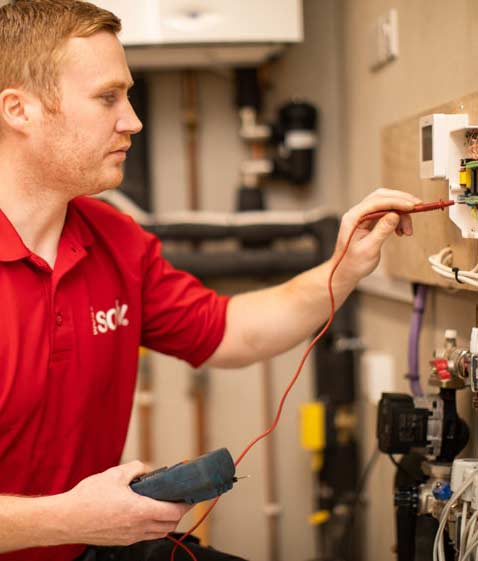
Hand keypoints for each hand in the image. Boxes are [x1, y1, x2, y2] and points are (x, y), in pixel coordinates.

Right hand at [59, 461, 191, 546]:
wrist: (65, 519)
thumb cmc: (88, 498)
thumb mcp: (115, 474)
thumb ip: (136, 468)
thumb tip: (146, 468)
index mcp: (140, 511)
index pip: (173, 512)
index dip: (186, 504)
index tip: (192, 496)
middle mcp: (137, 528)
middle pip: (170, 525)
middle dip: (178, 513)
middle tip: (179, 499)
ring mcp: (129, 537)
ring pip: (158, 533)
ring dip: (166, 521)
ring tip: (164, 506)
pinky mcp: (120, 541)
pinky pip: (144, 536)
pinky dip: (151, 526)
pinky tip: (145, 514)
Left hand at [332, 188, 420, 282]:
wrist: (346, 272)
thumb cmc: (353, 264)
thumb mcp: (369, 249)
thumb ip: (382, 231)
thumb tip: (395, 215)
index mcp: (353, 218)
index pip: (377, 202)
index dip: (396, 201)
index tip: (412, 206)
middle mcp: (357, 214)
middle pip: (382, 197)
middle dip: (401, 202)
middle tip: (417, 208)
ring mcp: (363, 217)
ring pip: (386, 205)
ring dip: (400, 214)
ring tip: (407, 231)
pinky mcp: (369, 222)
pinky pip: (385, 214)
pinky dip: (396, 220)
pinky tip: (400, 231)